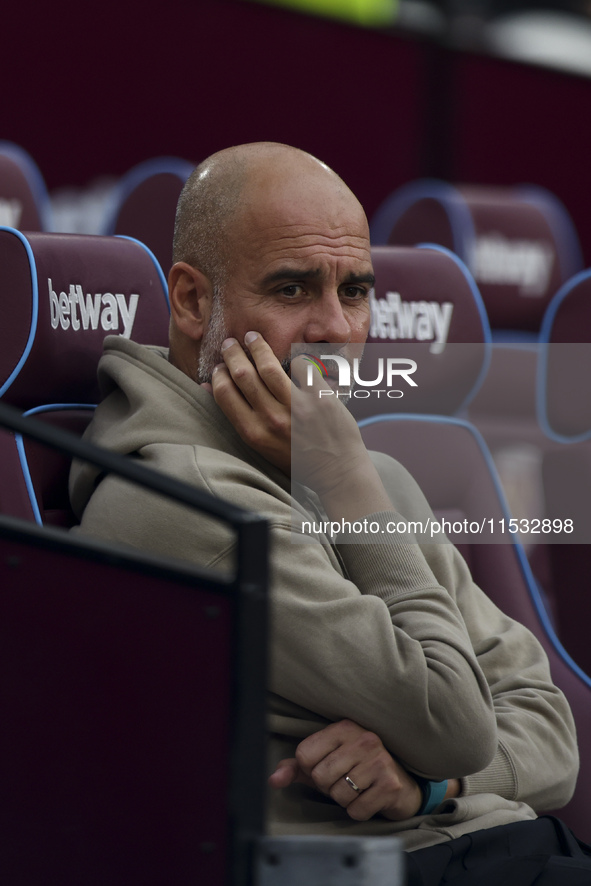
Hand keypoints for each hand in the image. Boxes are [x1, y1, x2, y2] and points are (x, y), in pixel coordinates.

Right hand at [211, 333, 369, 493]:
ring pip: (268, 365)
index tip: (220, 365)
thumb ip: (237, 417)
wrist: (337, 471)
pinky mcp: (319, 398)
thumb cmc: (295, 459)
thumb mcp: (260, 445)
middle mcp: (272, 420)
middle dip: (233, 353)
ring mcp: (297, 407)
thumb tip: (206, 387)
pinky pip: (301, 366)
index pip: (224, 393)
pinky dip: (294, 359)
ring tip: (252, 337)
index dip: (219, 374)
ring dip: (257, 346)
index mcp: (253, 433)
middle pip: (242, 374)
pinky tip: (291, 358)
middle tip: (231, 343)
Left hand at [268, 719, 423, 821]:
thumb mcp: (325, 762)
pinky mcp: (390, 784)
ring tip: (358, 789)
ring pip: (338, 795)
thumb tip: (272, 779)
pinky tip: (369, 798)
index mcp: (343, 728)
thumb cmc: (356, 771)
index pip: (304, 754)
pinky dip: (359, 811)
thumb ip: (296, 768)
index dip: (310, 770)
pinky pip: (356, 810)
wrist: (399, 786)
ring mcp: (379, 760)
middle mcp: (363, 739)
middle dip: (328, 787)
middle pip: (320, 776)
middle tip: (344, 782)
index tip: (326, 768)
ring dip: (345, 800)